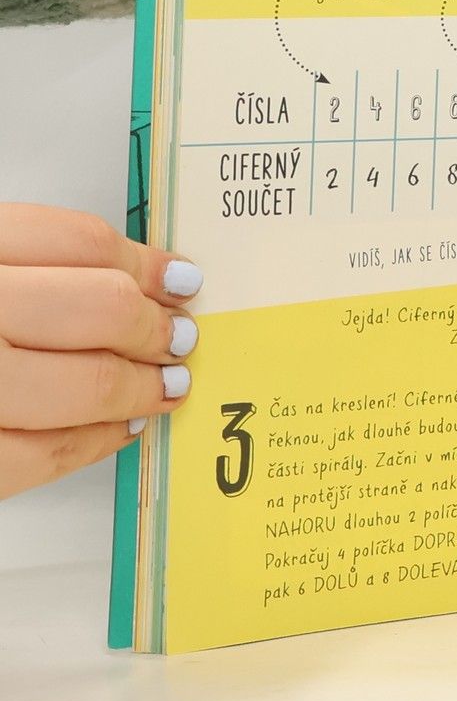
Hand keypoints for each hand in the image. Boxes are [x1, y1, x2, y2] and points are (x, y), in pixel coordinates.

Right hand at [0, 203, 200, 498]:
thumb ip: (33, 259)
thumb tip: (140, 278)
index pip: (78, 242)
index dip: (143, 263)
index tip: (177, 279)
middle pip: (97, 309)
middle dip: (152, 328)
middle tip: (179, 336)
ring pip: (78, 388)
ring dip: (138, 389)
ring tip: (164, 386)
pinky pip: (35, 457)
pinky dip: (90, 445)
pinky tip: (116, 432)